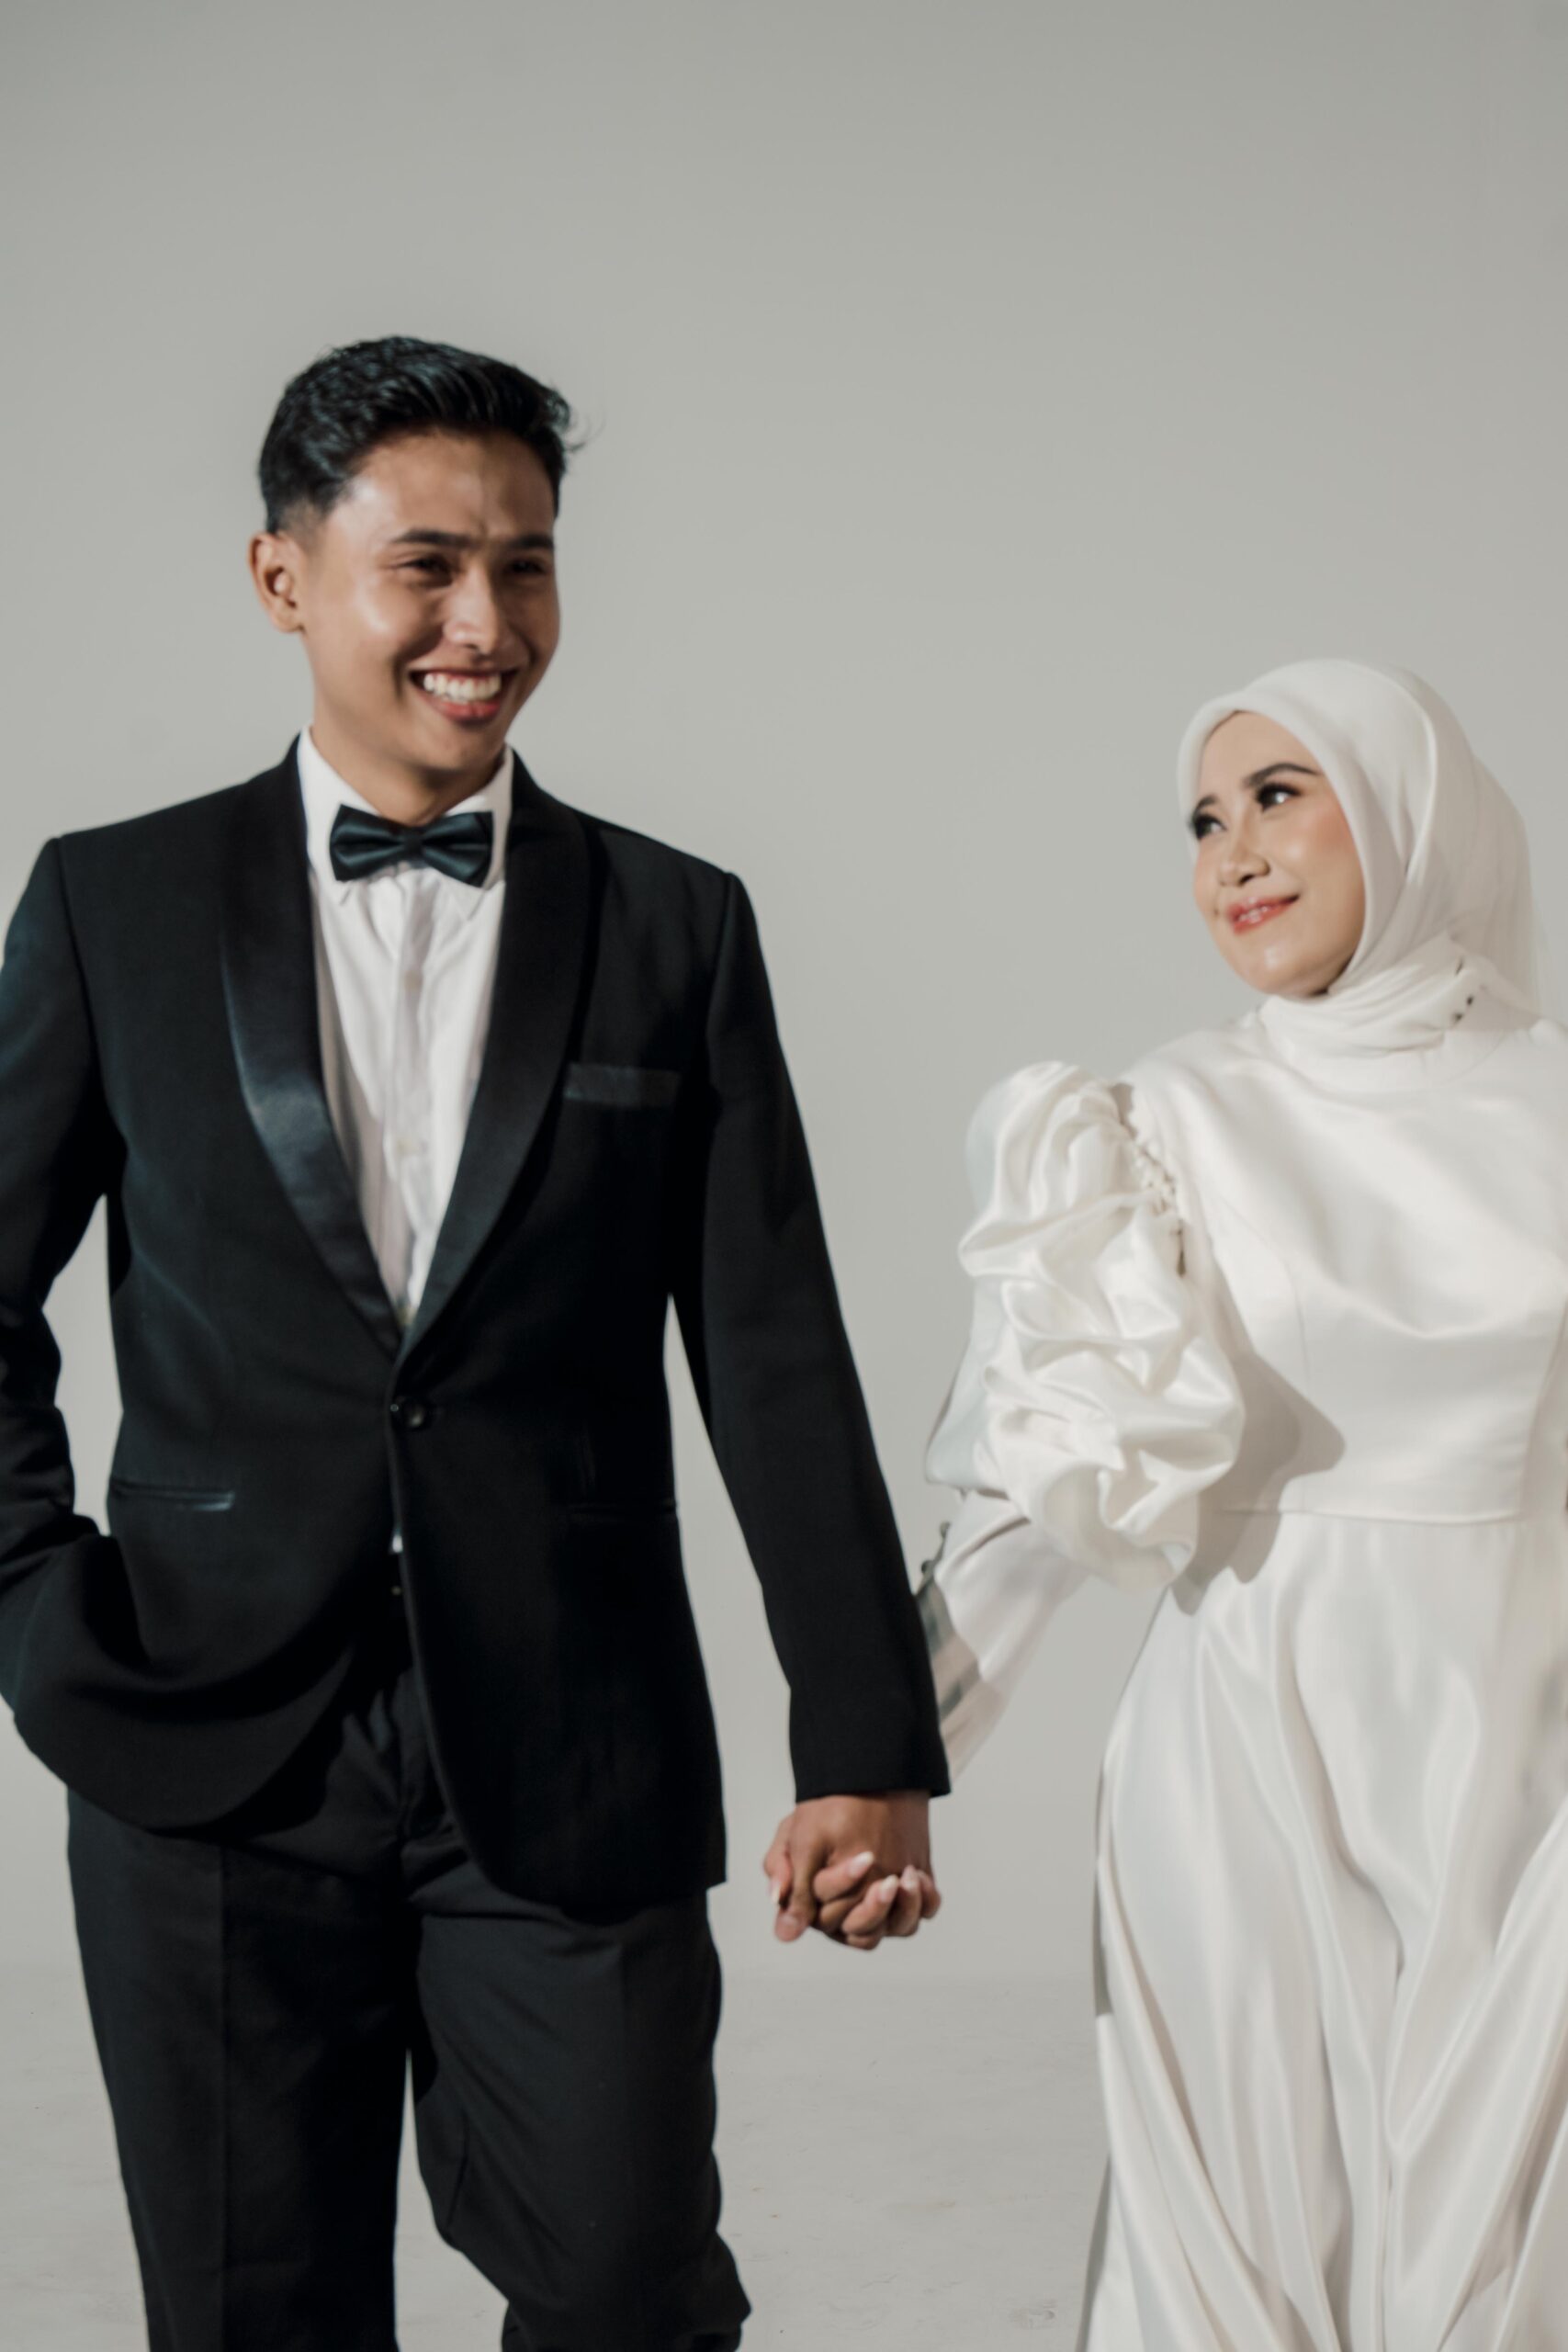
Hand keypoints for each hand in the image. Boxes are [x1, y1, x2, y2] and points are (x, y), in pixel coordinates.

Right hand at [763, 1791, 939, 1952]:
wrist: (863, 1784)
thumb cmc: (824, 1813)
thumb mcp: (797, 1837)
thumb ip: (787, 1879)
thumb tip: (785, 1932)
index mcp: (817, 1908)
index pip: (829, 1918)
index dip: (844, 1889)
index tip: (863, 1859)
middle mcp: (849, 1916)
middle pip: (863, 1932)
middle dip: (876, 1907)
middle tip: (889, 1881)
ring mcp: (882, 1910)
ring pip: (897, 1929)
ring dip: (906, 1909)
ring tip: (910, 1877)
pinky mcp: (908, 1899)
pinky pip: (923, 1913)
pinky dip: (925, 1901)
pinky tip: (921, 1877)